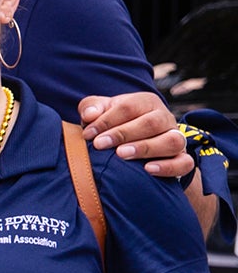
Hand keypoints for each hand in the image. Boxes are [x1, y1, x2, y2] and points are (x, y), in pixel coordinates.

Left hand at [79, 92, 194, 183]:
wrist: (134, 144)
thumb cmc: (114, 124)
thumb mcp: (101, 111)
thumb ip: (91, 108)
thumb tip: (89, 115)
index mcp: (146, 102)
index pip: (129, 107)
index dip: (107, 120)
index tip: (88, 135)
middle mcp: (164, 118)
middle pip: (152, 123)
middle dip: (124, 133)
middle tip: (100, 145)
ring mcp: (176, 138)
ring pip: (172, 141)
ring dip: (146, 148)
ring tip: (122, 155)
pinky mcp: (181, 158)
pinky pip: (184, 163)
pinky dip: (168, 167)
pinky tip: (148, 170)